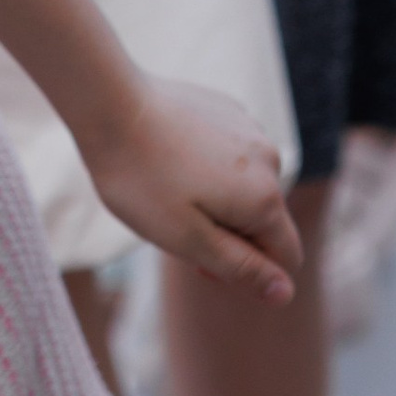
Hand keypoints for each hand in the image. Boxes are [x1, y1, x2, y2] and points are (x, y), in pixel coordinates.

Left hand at [81, 77, 300, 305]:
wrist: (108, 102)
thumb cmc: (141, 177)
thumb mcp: (187, 239)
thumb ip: (241, 268)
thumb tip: (286, 293)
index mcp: (266, 198)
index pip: (287, 257)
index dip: (248, 272)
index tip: (198, 261)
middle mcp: (270, 159)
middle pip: (265, 221)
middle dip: (228, 234)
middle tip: (173, 226)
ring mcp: (249, 128)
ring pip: (246, 187)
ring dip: (218, 201)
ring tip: (166, 189)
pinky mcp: (227, 109)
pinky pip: (230, 155)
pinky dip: (208, 166)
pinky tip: (168, 157)